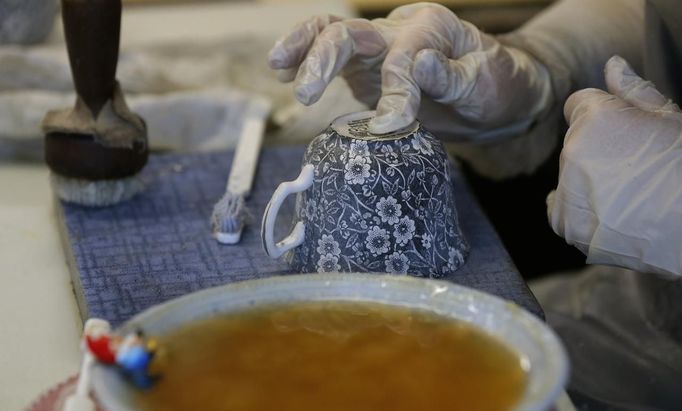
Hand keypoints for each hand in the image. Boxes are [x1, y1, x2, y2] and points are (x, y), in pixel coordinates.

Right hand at [268, 3, 552, 136]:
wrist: (496, 96)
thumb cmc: (495, 87)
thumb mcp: (484, 83)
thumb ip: (450, 75)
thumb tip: (417, 63)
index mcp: (431, 27)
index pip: (402, 56)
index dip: (395, 91)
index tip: (392, 126)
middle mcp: (399, 31)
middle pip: (351, 31)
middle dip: (324, 57)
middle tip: (305, 92)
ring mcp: (379, 50)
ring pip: (332, 35)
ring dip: (303, 49)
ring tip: (278, 68)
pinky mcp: (367, 72)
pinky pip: (333, 61)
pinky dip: (306, 62)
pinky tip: (284, 74)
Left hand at [547, 56, 681, 275]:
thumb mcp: (672, 120)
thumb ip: (635, 91)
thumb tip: (612, 64)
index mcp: (597, 119)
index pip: (578, 104)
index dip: (603, 117)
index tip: (624, 134)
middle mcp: (573, 151)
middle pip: (575, 141)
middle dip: (597, 150)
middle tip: (636, 170)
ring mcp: (565, 188)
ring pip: (569, 175)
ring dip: (588, 182)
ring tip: (630, 197)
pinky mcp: (564, 222)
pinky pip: (560, 209)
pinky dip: (579, 213)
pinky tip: (612, 215)